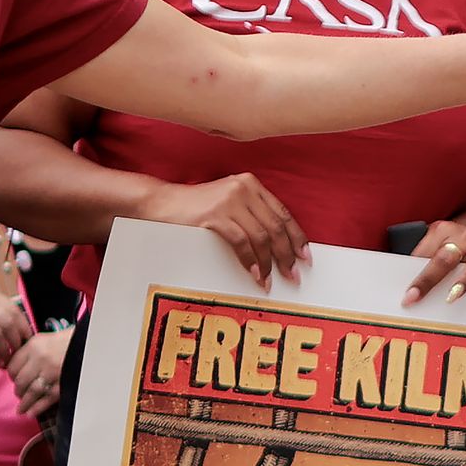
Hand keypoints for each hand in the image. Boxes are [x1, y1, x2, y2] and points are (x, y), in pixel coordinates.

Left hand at [6, 326, 71, 415]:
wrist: (93, 342)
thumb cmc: (70, 339)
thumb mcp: (46, 339)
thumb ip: (30, 351)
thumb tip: (17, 366)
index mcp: (34, 346)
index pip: (12, 366)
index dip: (12, 375)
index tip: (14, 379)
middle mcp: (41, 360)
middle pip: (20, 381)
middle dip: (18, 390)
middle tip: (19, 393)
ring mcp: (52, 373)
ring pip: (31, 392)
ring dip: (25, 403)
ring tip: (21, 409)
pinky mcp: (63, 384)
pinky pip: (46, 399)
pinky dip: (37, 408)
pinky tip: (31, 413)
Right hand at [140, 172, 308, 289]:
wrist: (159, 203)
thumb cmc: (194, 207)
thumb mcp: (228, 202)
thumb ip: (250, 214)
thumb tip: (274, 243)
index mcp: (252, 185)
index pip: (283, 214)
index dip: (297, 237)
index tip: (305, 256)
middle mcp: (245, 189)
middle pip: (276, 226)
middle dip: (287, 254)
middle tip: (293, 274)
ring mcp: (230, 201)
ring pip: (261, 236)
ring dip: (269, 262)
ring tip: (271, 280)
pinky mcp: (215, 216)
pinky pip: (241, 242)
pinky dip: (251, 261)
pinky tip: (255, 274)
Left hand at [403, 219, 465, 305]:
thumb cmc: (451, 241)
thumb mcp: (434, 241)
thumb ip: (423, 259)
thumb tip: (410, 289)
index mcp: (441, 231)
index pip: (424, 254)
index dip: (414, 276)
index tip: (406, 296)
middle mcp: (463, 236)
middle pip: (445, 258)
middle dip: (429, 279)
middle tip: (416, 296)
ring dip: (465, 279)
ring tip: (454, 295)